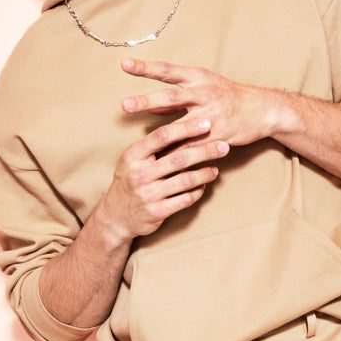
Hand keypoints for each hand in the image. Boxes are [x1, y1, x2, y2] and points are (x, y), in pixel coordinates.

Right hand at [100, 115, 230, 241]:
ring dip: (205, 174)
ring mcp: (148, 194)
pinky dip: (197, 192)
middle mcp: (139, 174)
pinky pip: (185, 200)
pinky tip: (203, 186)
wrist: (116, 216)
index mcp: (133, 156)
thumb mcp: (132, 160)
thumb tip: (181, 123)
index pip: (163, 135)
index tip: (207, 123)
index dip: (186, 128)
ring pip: (185, 180)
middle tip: (224, 146)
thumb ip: (152, 145)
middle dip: (205, 150)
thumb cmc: (130, 181)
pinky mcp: (157, 212)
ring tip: (216, 169)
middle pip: (179, 158)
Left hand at [120, 58, 279, 145]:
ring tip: (143, 145)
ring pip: (182, 126)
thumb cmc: (228, 96)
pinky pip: (195, 147)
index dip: (145, 67)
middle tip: (125, 105)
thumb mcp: (204, 88)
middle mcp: (203, 93)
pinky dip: (180, 154)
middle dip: (147, 100)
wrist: (261, 110)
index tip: (124, 64)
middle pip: (171, 96)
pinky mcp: (219, 135)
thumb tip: (152, 105)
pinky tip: (165, 163)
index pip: (167, 70)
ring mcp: (212, 115)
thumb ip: (177, 98)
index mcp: (197, 78)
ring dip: (161, 135)